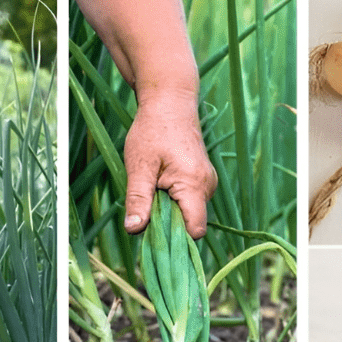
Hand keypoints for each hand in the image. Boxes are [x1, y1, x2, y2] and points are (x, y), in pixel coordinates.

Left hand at [123, 88, 216, 238]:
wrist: (170, 103)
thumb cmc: (152, 131)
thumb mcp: (139, 166)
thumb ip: (138, 199)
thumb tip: (134, 230)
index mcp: (195, 185)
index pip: (194, 230)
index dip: (173, 238)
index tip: (151, 232)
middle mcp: (207, 187)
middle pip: (189, 224)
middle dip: (166, 223)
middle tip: (145, 203)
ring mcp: (207, 184)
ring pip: (187, 214)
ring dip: (167, 211)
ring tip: (152, 186)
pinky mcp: (202, 181)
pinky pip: (188, 202)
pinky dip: (171, 201)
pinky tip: (159, 183)